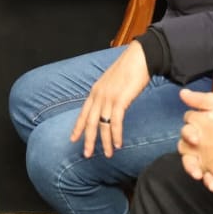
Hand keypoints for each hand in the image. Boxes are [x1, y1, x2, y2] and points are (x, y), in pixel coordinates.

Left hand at [70, 42, 149, 157]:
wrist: (140, 58)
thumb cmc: (129, 70)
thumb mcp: (112, 83)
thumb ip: (107, 95)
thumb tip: (108, 106)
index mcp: (95, 91)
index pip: (83, 113)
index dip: (78, 127)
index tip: (73, 139)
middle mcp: (98, 95)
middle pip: (90, 122)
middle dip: (88, 140)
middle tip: (86, 154)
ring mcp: (108, 98)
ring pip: (102, 125)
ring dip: (105, 142)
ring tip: (108, 154)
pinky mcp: (120, 100)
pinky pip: (115, 122)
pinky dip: (116, 134)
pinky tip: (118, 143)